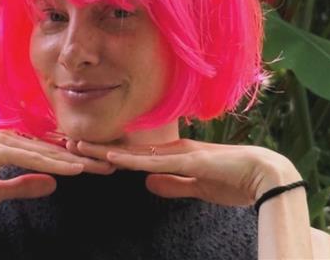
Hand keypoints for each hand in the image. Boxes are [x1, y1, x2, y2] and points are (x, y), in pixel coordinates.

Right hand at [0, 130, 114, 216]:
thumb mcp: (0, 191)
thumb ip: (25, 185)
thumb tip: (52, 184)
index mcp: (11, 146)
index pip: (49, 153)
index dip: (74, 160)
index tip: (97, 168)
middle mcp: (10, 139)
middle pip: (54, 149)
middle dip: (82, 157)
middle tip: (110, 163)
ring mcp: (3, 142)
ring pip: (47, 152)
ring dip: (75, 159)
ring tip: (101, 166)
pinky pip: (32, 158)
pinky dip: (55, 164)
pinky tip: (76, 170)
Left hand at [66, 138, 301, 206]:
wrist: (263, 174)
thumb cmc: (232, 180)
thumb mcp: (195, 186)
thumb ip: (172, 184)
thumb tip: (147, 184)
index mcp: (170, 156)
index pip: (132, 156)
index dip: (107, 154)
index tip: (84, 153)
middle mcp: (169, 150)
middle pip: (125, 150)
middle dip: (96, 148)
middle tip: (67, 143)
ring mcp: (177, 154)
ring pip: (133, 153)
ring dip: (104, 150)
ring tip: (78, 146)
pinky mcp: (188, 161)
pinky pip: (155, 162)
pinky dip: (132, 160)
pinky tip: (113, 158)